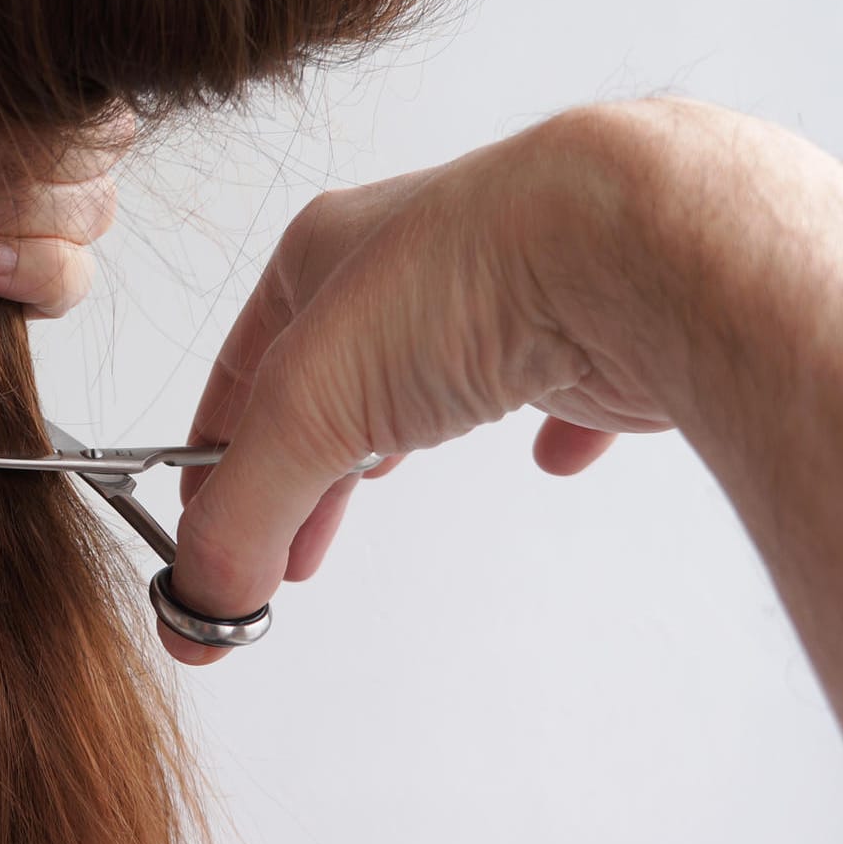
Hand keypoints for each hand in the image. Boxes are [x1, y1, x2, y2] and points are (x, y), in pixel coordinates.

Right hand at [166, 101, 709, 664]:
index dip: (215, 454)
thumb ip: (245, 511)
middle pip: (332, 382)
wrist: (642, 240)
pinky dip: (552, 425)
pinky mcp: (599, 331)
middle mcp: (412, 263)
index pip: (243, 368)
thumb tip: (201, 603)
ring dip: (401, 439)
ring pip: (435, 376)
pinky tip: (549, 458)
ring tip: (381, 487)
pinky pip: (570, 382)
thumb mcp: (308, 408)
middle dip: (304, 470)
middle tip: (287, 549)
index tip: (207, 526)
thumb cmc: (469, 275)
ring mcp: (508, 291)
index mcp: (326, 256)